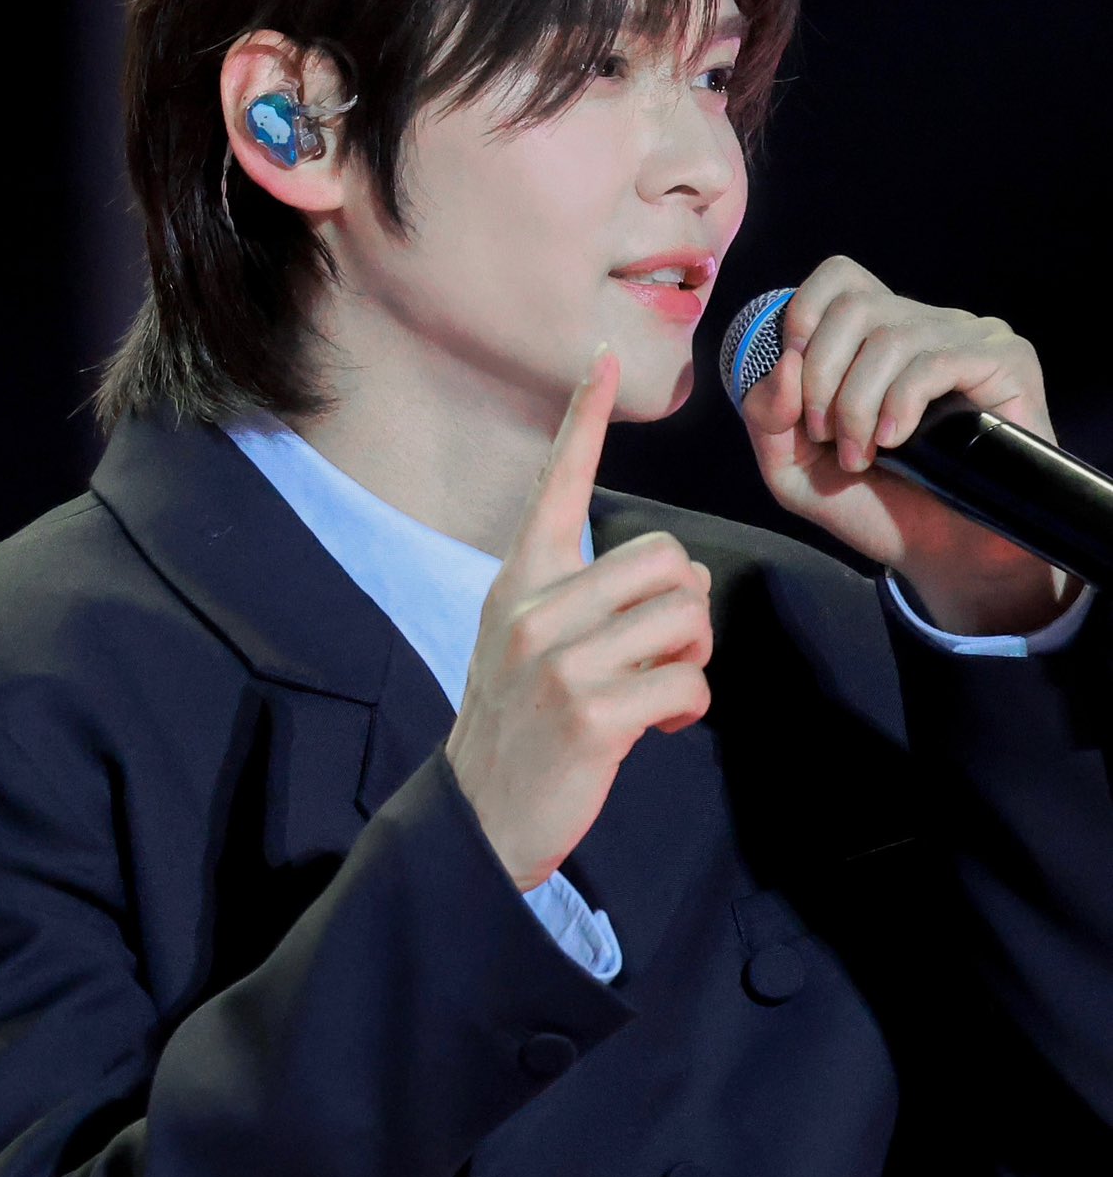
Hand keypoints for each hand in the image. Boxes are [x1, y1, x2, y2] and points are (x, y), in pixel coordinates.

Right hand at [445, 346, 712, 892]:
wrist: (482, 817)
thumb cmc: (521, 724)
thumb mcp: (526, 642)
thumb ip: (583, 598)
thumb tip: (675, 574)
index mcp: (520, 581)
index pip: (557, 484)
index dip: (582, 419)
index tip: (598, 359)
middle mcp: (533, 609)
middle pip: (667, 560)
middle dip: (688, 608)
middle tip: (663, 653)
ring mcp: (558, 662)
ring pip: (686, 617)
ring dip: (694, 660)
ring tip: (660, 691)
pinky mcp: (589, 715)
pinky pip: (687, 684)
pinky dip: (690, 709)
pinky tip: (660, 727)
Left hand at [738, 255, 1078, 629]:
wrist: (947, 557)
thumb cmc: (877, 507)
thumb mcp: (794, 469)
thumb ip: (767, 417)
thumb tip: (781, 364)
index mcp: (877, 335)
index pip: (838, 279)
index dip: (803, 320)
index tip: (797, 391)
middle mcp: (925, 324)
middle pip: (854, 305)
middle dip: (821, 377)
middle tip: (828, 438)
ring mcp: (969, 337)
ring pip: (890, 335)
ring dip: (858, 404)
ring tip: (863, 455)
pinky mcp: (1006, 361)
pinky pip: (936, 360)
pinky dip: (900, 403)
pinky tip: (898, 442)